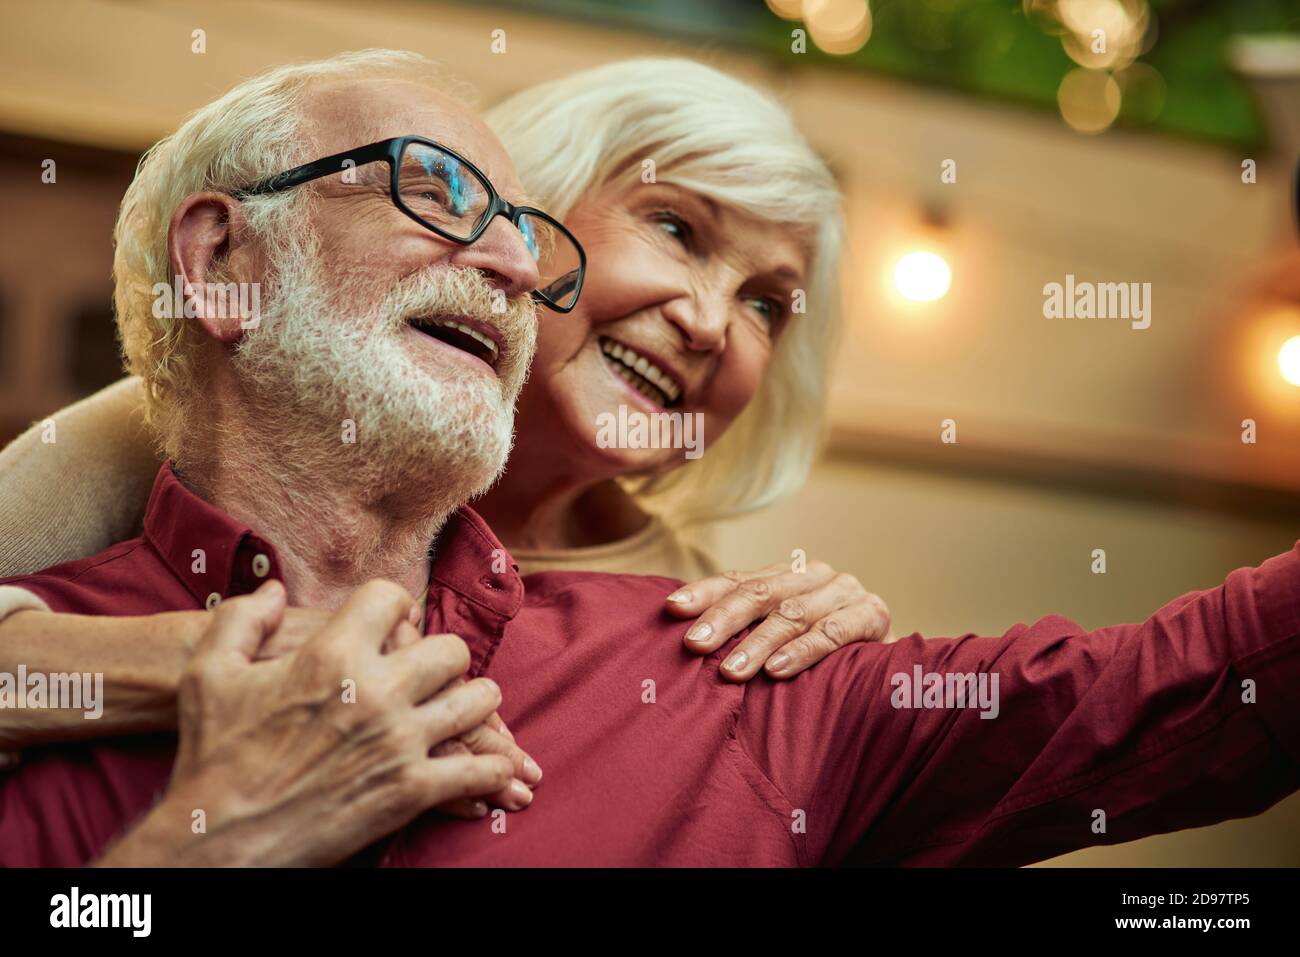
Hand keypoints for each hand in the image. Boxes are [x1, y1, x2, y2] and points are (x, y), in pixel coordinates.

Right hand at [99, 579, 514, 866]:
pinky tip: (489, 766)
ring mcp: (398, 741)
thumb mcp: (209, 673)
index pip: (393, 599)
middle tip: (436, 671)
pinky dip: (490, 768)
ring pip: (477, 700)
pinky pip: (477, 769)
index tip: (395, 622)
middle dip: (444, 656)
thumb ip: (241, 620)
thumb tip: (275, 590)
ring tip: (466, 707)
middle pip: (451, 648)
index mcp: (331, 654)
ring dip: (475, 702)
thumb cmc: (210, 756)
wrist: (215, 840)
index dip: (395, 607)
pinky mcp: (410, 791)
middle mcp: (375, 690)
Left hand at [665, 561, 893, 680]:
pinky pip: (832, 633)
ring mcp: (844, 591)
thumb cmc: (819, 657)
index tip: (670, 608)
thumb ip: (742, 632)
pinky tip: (777, 670)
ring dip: (758, 643)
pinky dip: (802, 652)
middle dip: (723, 618)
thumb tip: (682, 643)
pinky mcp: (872, 614)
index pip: (736, 579)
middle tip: (694, 644)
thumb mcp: (778, 639)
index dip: (703, 592)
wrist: (887, 667)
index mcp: (786, 575)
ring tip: (730, 671)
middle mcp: (813, 575)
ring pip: (792, 613)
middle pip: (760, 592)